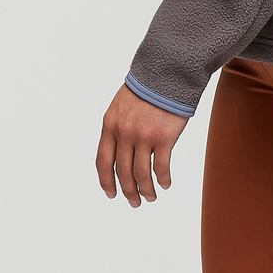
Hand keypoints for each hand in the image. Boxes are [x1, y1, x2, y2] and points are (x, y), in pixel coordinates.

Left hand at [96, 83, 189, 205]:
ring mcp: (144, 135)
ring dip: (146, 190)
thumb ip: (118, 127)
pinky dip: (163, 179)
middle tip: (135, 203)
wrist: (168, 70)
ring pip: (141, 174)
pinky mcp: (164, 137)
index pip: (103, 162)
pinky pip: (161, 167)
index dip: (106, 182)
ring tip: (151, 197)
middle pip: (123, 172)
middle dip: (128, 191)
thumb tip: (121, 153)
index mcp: (110, 124)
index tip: (111, 194)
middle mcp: (124, 132)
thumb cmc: (148, 87)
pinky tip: (166, 184)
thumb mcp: (123, 105)